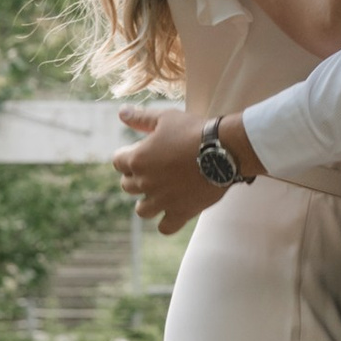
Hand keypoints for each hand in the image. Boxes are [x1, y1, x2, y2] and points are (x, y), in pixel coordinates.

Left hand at [114, 104, 223, 234]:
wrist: (222, 150)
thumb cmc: (193, 130)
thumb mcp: (165, 118)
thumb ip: (140, 117)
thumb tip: (121, 112)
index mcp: (138, 159)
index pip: (118, 162)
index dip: (127, 155)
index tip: (141, 151)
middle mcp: (145, 183)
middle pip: (128, 185)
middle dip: (136, 177)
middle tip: (154, 169)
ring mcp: (162, 200)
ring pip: (142, 210)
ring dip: (147, 202)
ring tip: (160, 193)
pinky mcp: (180, 212)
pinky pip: (165, 227)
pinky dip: (166, 222)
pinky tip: (172, 212)